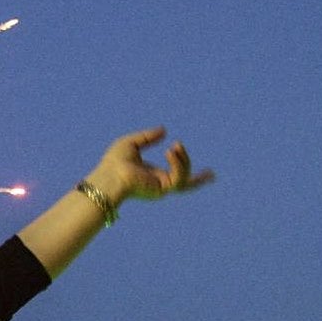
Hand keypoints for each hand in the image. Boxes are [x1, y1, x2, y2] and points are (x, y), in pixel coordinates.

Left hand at [85, 127, 213, 204]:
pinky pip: (178, 177)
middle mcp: (158, 184)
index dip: (185, 168)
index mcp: (151, 175)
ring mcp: (161, 189)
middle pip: (185, 186)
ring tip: (174, 147)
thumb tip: (164, 130)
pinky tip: (170, 151)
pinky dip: (178, 163)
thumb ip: (148, 137)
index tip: (200, 168)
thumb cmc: (114, 163)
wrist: (109, 177)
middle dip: (199, 181)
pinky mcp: (162, 190)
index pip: (173, 174)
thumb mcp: (131, 144)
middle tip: (212, 174)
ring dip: (183, 160)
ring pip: (184, 178)